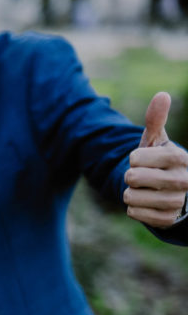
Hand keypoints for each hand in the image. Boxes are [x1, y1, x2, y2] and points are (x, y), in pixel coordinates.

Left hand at [123, 91, 187, 227]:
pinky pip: (134, 213)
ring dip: (131, 193)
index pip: (136, 158)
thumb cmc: (160, 162)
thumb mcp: (157, 141)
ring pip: (131, 197)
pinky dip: (134, 208)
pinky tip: (147, 203)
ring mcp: (176, 202)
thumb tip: (161, 95)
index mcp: (179, 157)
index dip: (134, 159)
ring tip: (146, 190)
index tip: (144, 160)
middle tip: (143, 177)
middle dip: (130, 177)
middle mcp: (183, 180)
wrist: (173, 191)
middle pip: (132, 178)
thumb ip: (156, 120)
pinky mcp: (167, 219)